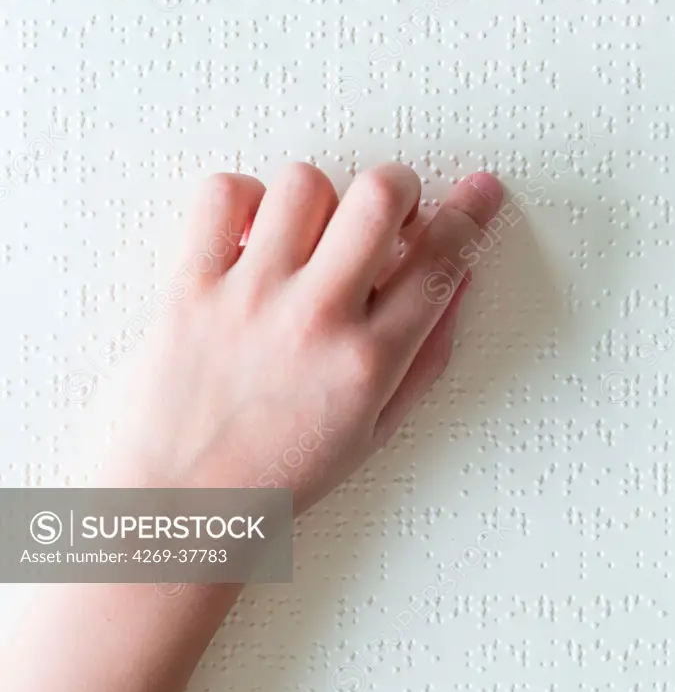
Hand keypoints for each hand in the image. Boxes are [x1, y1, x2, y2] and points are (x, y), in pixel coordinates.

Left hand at [109, 162, 502, 513]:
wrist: (180, 508)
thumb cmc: (274, 477)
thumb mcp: (375, 430)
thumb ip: (426, 354)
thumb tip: (456, 282)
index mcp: (369, 362)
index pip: (441, 260)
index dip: (471, 214)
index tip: (478, 192)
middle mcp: (316, 320)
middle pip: (379, 196)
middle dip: (396, 188)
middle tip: (385, 210)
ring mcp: (252, 298)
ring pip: (305, 183)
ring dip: (317, 198)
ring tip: (305, 234)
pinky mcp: (192, 286)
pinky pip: (224, 196)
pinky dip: (242, 199)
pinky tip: (250, 234)